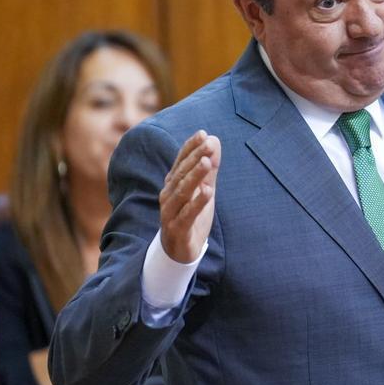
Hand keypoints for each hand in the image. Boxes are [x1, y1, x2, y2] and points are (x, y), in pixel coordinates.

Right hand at [160, 131, 220, 262]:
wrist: (180, 251)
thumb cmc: (191, 216)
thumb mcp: (204, 190)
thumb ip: (209, 169)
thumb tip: (214, 141)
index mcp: (173, 184)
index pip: (181, 162)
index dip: (190, 147)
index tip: (203, 133)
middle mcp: (169, 195)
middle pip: (181, 173)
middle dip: (195, 157)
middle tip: (208, 143)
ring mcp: (171, 212)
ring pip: (182, 191)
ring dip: (195, 176)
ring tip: (207, 162)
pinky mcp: (178, 228)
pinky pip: (187, 214)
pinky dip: (197, 202)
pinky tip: (207, 192)